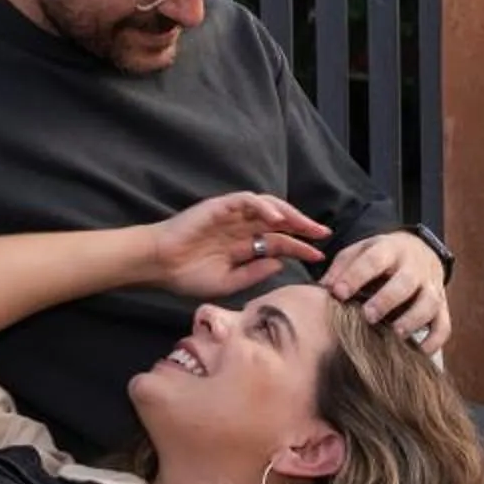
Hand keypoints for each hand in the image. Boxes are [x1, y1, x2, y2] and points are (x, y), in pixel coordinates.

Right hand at [146, 192, 328, 300]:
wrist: (160, 265)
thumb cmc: (187, 276)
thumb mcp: (228, 282)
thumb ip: (254, 273)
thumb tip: (281, 262)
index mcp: (244, 246)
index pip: (278, 243)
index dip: (299, 248)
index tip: (319, 257)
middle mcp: (241, 228)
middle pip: (279, 223)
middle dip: (302, 227)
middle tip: (323, 235)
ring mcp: (232, 215)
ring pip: (267, 207)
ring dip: (288, 214)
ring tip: (306, 225)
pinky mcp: (220, 206)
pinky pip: (246, 200)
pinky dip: (263, 207)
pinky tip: (277, 218)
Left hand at [325, 231, 449, 351]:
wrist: (420, 251)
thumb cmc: (382, 257)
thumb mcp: (361, 251)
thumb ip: (342, 267)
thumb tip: (324, 288)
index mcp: (391, 250)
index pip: (374, 259)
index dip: (356, 276)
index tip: (338, 293)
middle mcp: (415, 267)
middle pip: (406, 281)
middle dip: (388, 299)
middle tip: (368, 316)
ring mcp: (431, 287)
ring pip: (429, 303)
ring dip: (413, 319)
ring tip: (395, 334)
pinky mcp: (442, 307)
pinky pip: (444, 326)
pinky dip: (434, 341)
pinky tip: (418, 352)